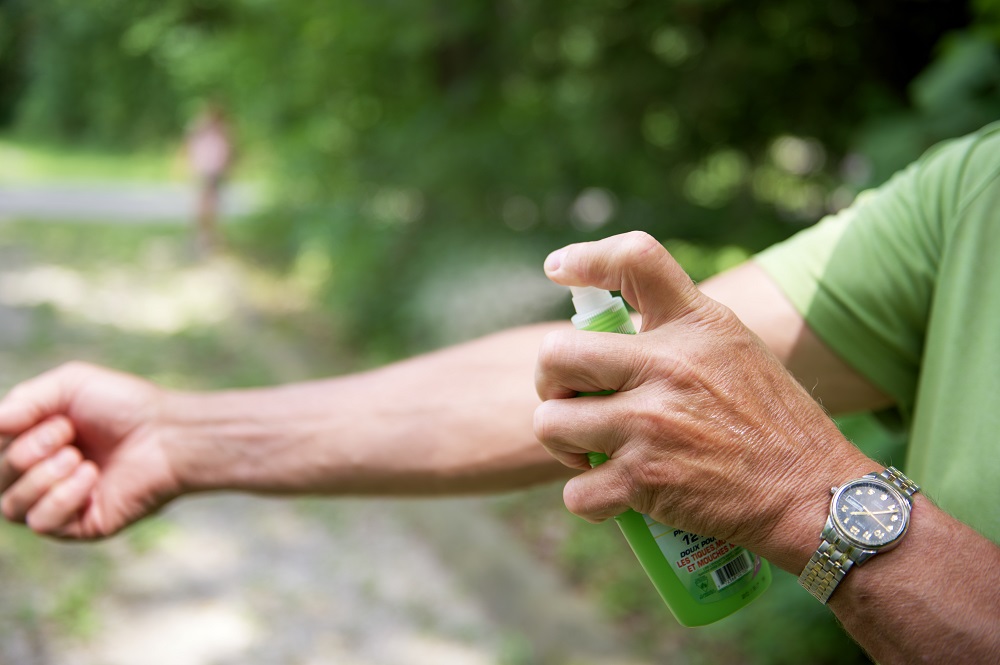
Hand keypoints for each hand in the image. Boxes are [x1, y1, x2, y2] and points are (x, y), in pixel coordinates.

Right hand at [0, 362, 181, 538]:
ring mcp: (60, 503)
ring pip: (10, 507)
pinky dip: (61, 498)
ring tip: (78, 458)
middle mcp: (42, 476)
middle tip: (68, 434)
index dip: (8, 437)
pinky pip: (42, 524)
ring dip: (41, 477)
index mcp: (35, 444)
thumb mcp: (70, 385)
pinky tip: (90, 477)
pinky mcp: (81, 525)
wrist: (167, 434)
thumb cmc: (125, 406)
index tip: (50, 418)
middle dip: (27, 453)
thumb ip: (25, 399)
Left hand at [533, 232, 873, 569]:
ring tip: (588, 451)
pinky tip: (610, 494)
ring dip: (562, 443)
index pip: (636, 258)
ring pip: (549, 422)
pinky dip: (586, 498)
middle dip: (550, 382)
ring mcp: (651, 423)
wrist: (812, 496)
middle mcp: (669, 365)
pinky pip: (575, 490)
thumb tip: (612, 331)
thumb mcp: (736, 350)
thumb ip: (680, 333)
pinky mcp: (645, 480)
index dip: (586, 257)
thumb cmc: (774, 424)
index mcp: (696, 325)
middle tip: (571, 399)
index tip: (557, 268)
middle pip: (556, 353)